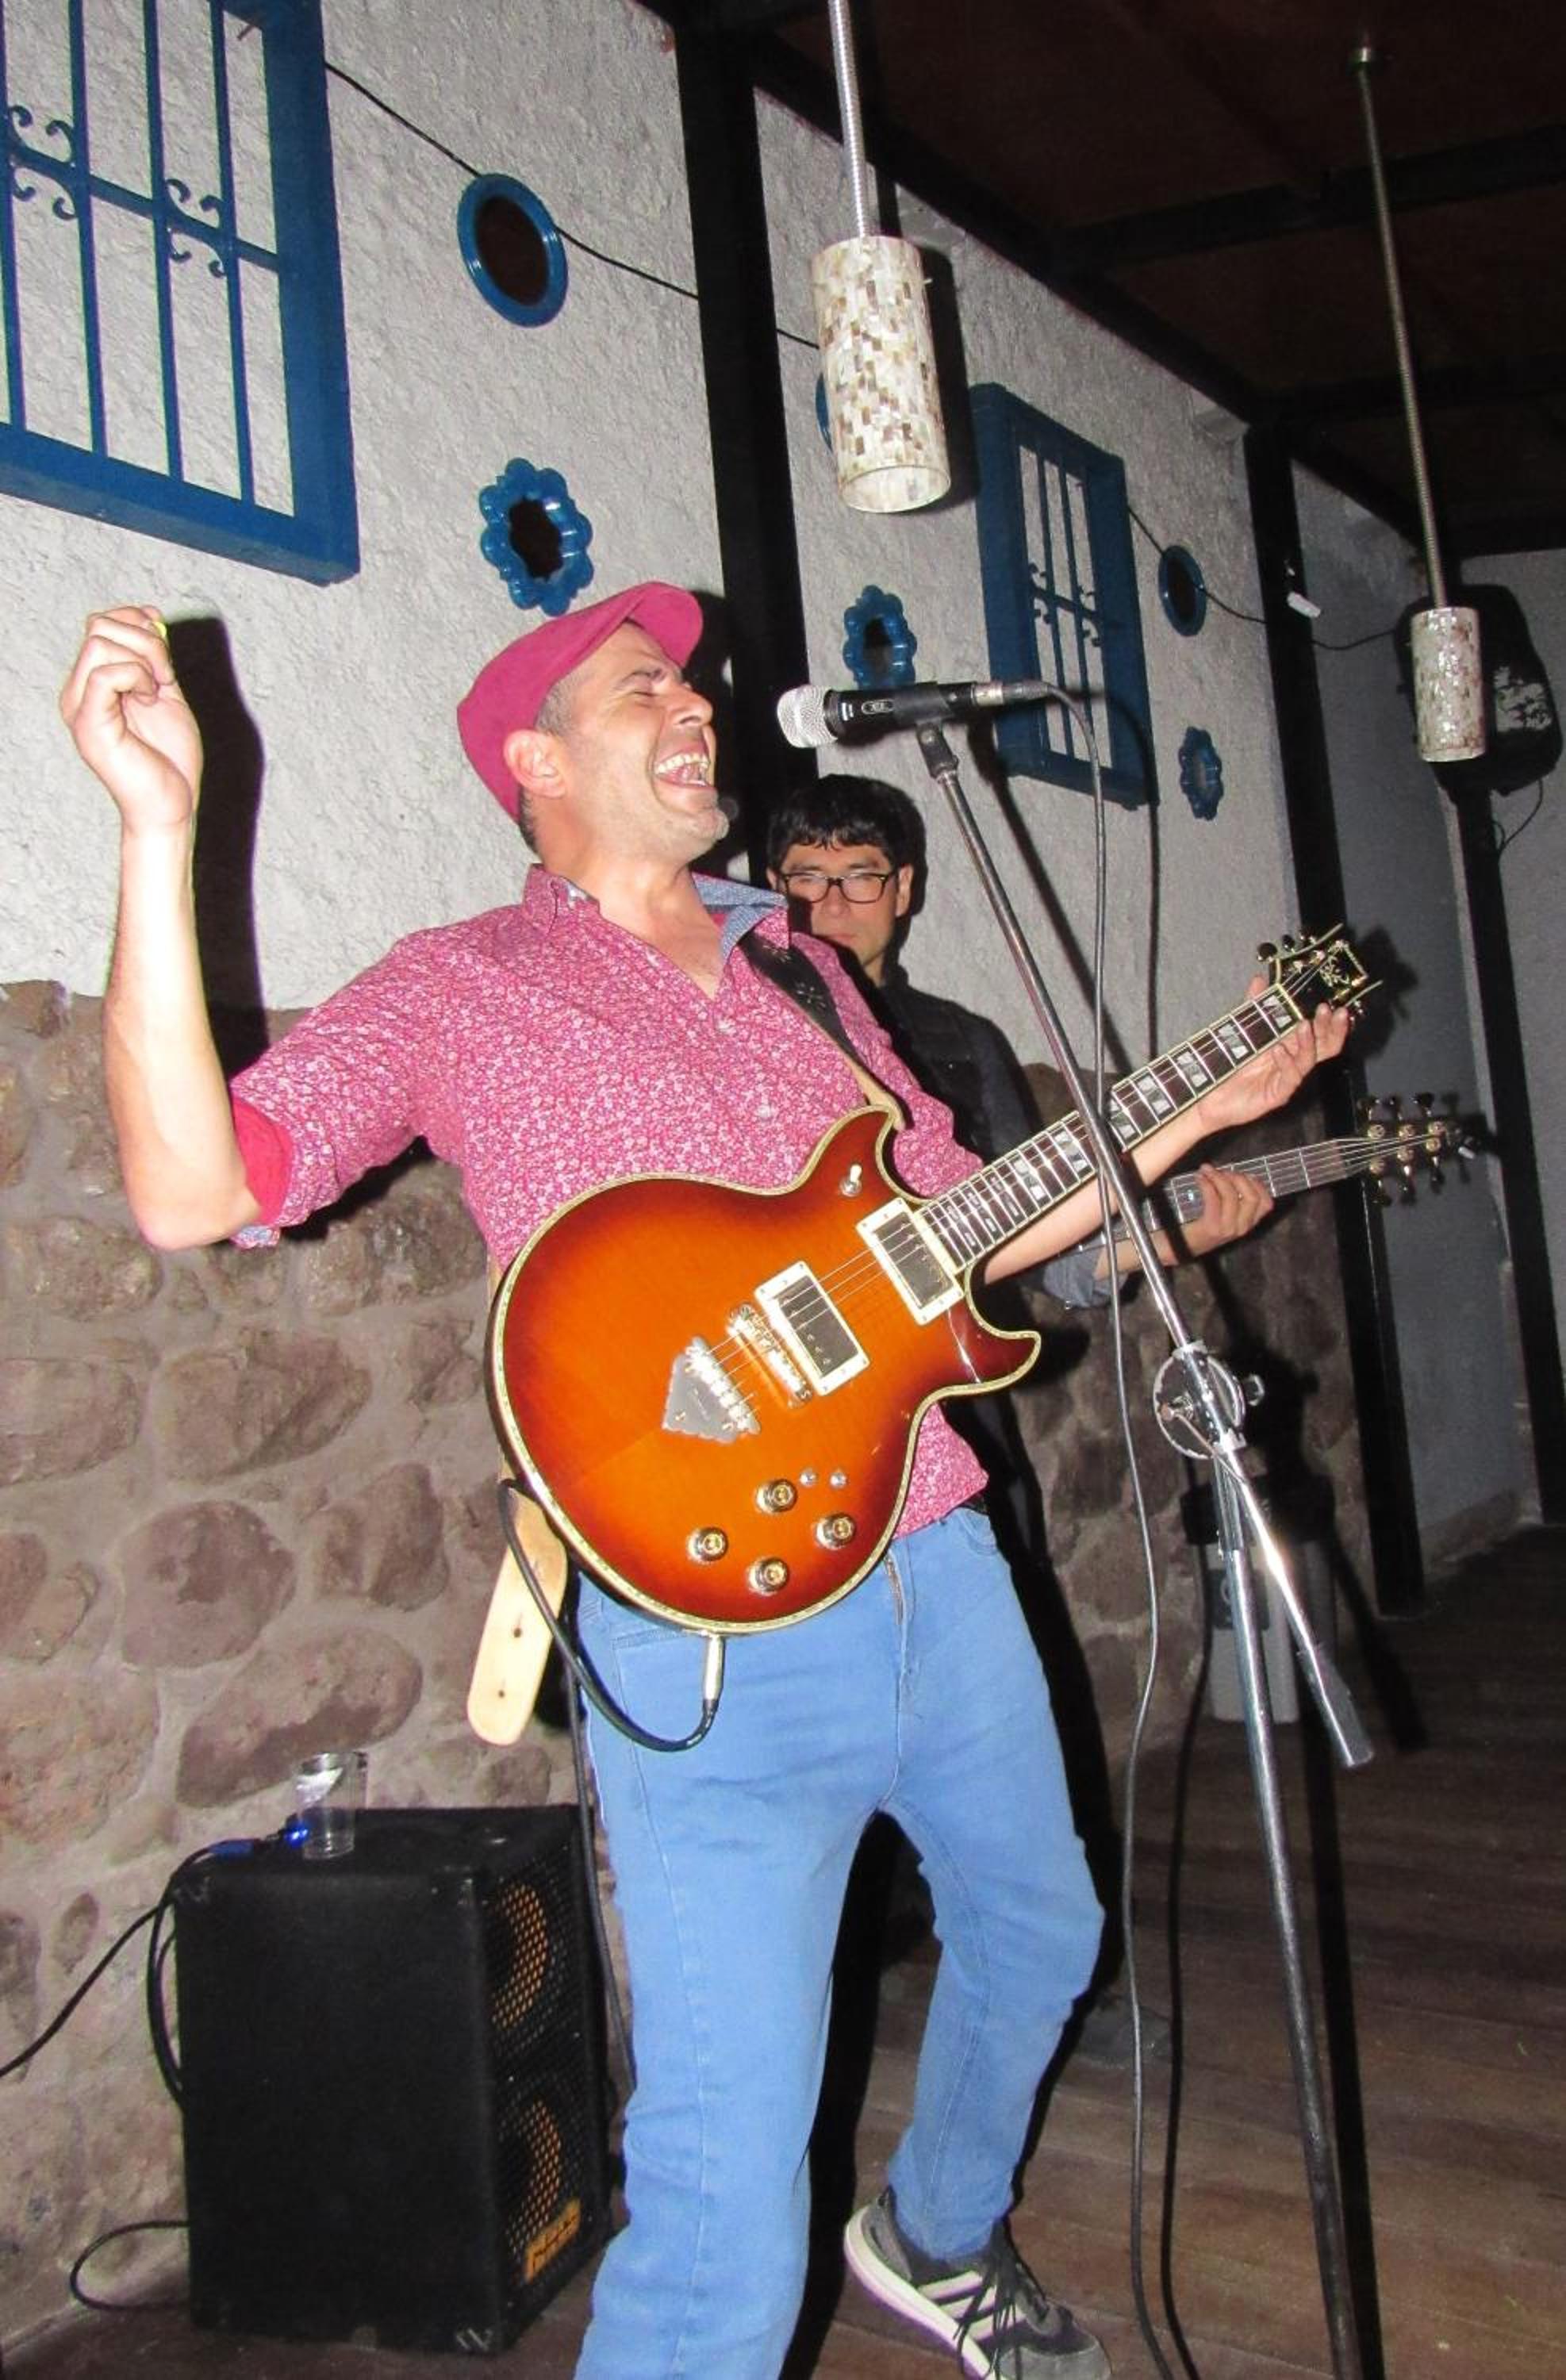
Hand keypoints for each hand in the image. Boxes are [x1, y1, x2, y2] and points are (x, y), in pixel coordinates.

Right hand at [59, 605, 202, 835]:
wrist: (172, 805)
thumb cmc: (170, 758)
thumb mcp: (166, 693)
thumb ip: (155, 657)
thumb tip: (149, 614)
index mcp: (93, 684)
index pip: (102, 623)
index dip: (139, 625)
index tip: (165, 658)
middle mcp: (78, 692)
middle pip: (99, 624)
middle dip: (144, 639)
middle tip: (164, 678)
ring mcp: (79, 707)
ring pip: (100, 640)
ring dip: (143, 658)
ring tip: (157, 691)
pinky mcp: (89, 723)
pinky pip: (104, 671)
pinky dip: (136, 675)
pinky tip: (151, 699)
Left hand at [1181, 1163, 1273, 1254]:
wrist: (1184, 1245)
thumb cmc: (1203, 1223)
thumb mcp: (1226, 1212)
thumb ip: (1234, 1195)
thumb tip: (1231, 1171)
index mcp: (1249, 1222)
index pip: (1266, 1203)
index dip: (1257, 1184)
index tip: (1243, 1174)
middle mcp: (1242, 1227)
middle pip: (1252, 1197)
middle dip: (1238, 1178)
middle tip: (1222, 1171)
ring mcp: (1228, 1228)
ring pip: (1231, 1196)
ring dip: (1218, 1177)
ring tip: (1206, 1171)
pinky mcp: (1212, 1227)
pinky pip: (1213, 1199)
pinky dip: (1206, 1184)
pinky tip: (1199, 1178)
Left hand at [1198, 973, 1349, 1130]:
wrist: (1210, 1095)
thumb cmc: (1230, 1065)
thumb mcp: (1243, 1030)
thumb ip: (1254, 1007)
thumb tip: (1260, 980)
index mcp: (1289, 1046)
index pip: (1318, 1033)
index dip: (1329, 1022)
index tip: (1333, 1005)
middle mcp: (1292, 1062)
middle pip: (1323, 1047)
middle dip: (1329, 1028)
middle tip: (1328, 1011)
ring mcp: (1286, 1079)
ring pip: (1308, 1061)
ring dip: (1308, 1041)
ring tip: (1305, 1025)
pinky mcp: (1277, 1094)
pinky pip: (1289, 1079)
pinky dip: (1286, 1062)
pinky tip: (1279, 1050)